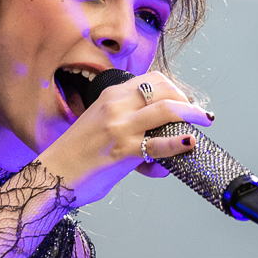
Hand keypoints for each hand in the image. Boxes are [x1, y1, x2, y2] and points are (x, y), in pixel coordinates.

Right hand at [37, 71, 213, 205]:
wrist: (52, 177)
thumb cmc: (74, 156)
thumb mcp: (97, 124)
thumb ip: (123, 123)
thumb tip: (152, 138)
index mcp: (109, 96)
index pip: (151, 80)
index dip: (174, 88)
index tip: (184, 101)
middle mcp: (115, 106)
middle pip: (164, 90)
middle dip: (187, 100)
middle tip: (199, 114)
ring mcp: (119, 127)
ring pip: (167, 110)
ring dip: (192, 114)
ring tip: (205, 122)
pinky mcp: (123, 151)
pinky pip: (159, 144)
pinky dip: (179, 143)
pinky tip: (189, 143)